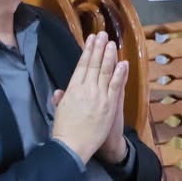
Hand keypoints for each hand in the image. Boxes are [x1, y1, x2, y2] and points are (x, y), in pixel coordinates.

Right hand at [50, 32, 127, 162]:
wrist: (73, 146)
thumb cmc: (64, 131)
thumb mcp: (59, 112)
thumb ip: (61, 100)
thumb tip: (59, 92)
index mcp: (72, 90)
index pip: (81, 66)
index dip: (87, 51)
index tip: (91, 40)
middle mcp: (85, 89)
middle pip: (94, 64)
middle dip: (98, 48)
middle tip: (102, 34)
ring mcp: (99, 96)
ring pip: (105, 71)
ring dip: (109, 56)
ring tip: (112, 43)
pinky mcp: (109, 105)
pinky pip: (115, 85)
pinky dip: (120, 73)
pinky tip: (123, 62)